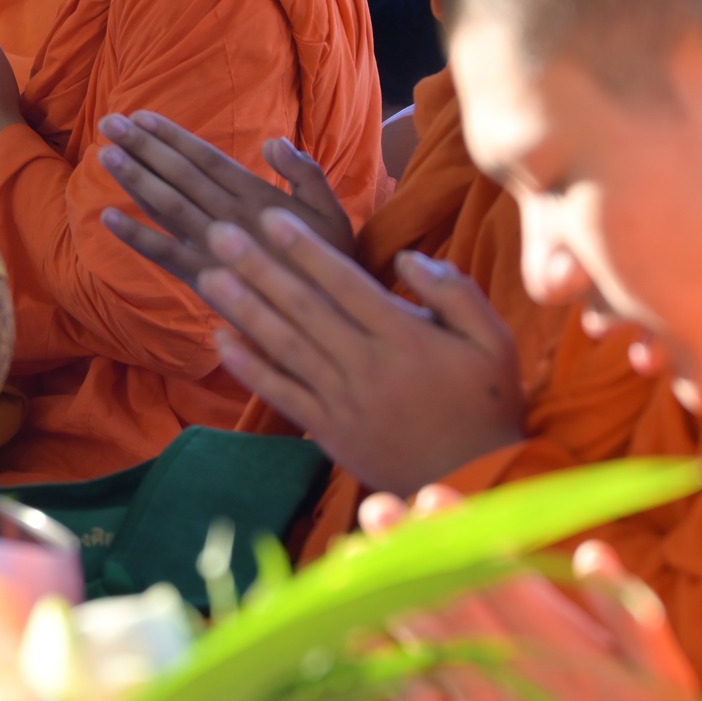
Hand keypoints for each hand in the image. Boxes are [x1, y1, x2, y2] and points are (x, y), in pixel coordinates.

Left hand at [96, 112, 354, 284]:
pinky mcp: (204, 281)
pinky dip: (135, 237)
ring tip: (105, 155)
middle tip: (108, 124)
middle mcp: (231, 219)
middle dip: (143, 148)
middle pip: (180, 176)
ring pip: (168, 208)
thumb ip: (305, 173)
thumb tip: (272, 141)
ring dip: (135, 181)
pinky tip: (107, 218)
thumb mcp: (332, 212)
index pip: (206, 159)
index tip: (140, 117)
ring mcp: (214, 250)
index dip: (171, 137)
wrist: (329, 321)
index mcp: (259, 198)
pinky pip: (165, 255)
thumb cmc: (330, 263)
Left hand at [199, 210, 524, 494]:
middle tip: (220, 234)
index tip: (272, 219)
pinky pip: (283, 393)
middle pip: (304, 308)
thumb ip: (455, 293)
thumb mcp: (493, 340)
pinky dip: (250, 367)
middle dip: (259, 268)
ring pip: (285, 346)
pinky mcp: (329, 430)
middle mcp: (367, 365)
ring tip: (208, 275)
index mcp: (406, 337)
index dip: (305, 249)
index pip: (346, 283)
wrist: (472, 480)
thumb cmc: (486, 403)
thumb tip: (408, 258)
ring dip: (244, 309)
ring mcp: (344, 400)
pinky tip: (220, 340)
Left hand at [367, 489, 701, 700]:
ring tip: (351, 554)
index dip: (462, 535)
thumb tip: (594, 551)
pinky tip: (351, 633)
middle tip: (377, 508)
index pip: (501, 577)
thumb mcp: (669, 680)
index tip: (431, 499)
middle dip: (411, 551)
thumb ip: (629, 613)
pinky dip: (380, 666)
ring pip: (425, 643)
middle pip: (453, 600)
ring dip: (385, 596)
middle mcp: (518, 677)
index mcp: (566, 650)